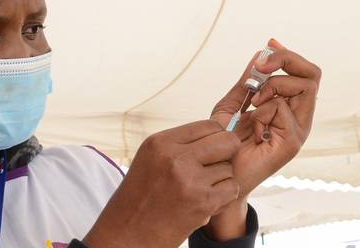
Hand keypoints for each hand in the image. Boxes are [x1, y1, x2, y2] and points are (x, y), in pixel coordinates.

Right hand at [83, 113, 242, 247]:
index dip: (216, 138)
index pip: (209, 125)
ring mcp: (190, 180)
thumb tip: (216, 134)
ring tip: (198, 190)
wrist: (127, 233)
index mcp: (160, 143)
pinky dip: (223, 197)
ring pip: (229, 168)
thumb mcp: (150, 159)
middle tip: (214, 167)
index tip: (210, 150)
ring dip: (220, 180)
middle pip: (227, 141)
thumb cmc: (139, 197)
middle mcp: (175, 157)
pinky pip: (232, 189)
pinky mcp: (202, 202)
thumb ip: (179, 145)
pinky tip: (204, 202)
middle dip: (227, 153)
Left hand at [205, 39, 320, 240]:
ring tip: (253, 102)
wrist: (218, 174)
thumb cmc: (225, 144)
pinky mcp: (293, 142)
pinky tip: (253, 126)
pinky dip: (263, 110)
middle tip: (261, 69)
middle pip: (311, 74)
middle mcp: (299, 117)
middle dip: (286, 60)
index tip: (269, 45)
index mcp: (289, 107)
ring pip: (304, 86)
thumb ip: (247, 82)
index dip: (288, 55)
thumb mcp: (233, 105)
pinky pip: (283, 109)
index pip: (304, 72)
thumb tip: (260, 53)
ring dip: (274, 85)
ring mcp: (299, 130)